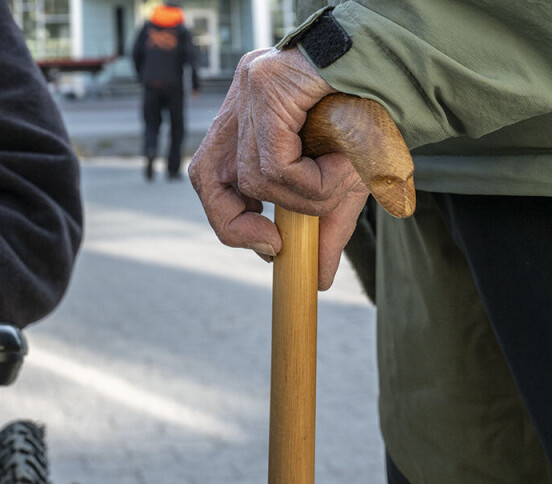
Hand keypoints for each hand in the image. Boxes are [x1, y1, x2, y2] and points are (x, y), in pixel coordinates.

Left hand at [188, 48, 370, 289]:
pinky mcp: (268, 81)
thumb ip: (325, 228)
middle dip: (236, 224)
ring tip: (344, 177)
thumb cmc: (377, 117)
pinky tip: (343, 164)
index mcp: (249, 117)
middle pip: (206, 176)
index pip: (209, 177)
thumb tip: (319, 280)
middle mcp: (242, 98)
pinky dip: (312, 181)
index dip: (229, 220)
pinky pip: (275, 161)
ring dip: (305, 197)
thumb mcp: (344, 183)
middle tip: (277, 244)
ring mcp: (250, 85)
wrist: (412, 69)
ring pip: (253, 177)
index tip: (270, 245)